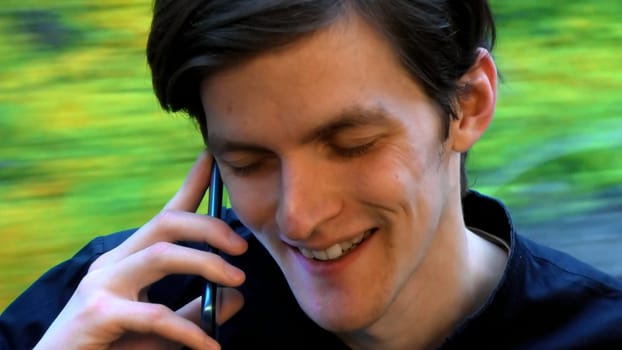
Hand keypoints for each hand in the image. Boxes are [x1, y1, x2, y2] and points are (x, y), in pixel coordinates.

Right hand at [34, 151, 247, 349]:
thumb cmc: (114, 347)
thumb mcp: (163, 330)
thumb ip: (195, 311)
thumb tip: (236, 296)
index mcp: (127, 260)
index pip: (164, 215)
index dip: (191, 185)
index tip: (211, 159)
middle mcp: (113, 263)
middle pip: (165, 223)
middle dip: (209, 227)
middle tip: (242, 248)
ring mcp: (102, 285)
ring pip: (161, 255)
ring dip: (206, 263)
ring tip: (238, 280)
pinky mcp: (98, 314)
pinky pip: (156, 315)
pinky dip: (190, 331)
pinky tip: (210, 346)